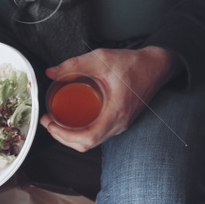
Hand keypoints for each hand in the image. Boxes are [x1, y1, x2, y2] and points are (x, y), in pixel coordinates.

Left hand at [39, 46, 178, 151]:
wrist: (156, 66)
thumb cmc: (134, 64)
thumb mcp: (102, 59)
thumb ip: (75, 64)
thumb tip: (52, 72)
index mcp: (116, 112)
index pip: (88, 137)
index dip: (65, 135)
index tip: (50, 123)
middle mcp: (119, 123)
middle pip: (87, 144)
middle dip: (63, 137)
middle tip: (48, 122)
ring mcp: (121, 124)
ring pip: (92, 141)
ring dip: (71, 136)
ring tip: (56, 121)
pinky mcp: (120, 121)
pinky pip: (98, 134)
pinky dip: (82, 132)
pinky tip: (72, 120)